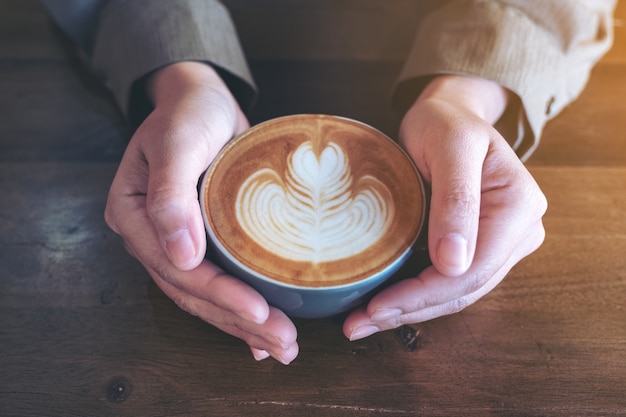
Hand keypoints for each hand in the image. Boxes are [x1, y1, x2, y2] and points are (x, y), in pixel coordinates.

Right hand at [104, 62, 297, 363]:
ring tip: (282, 347)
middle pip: (194, 292)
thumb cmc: (189, 113)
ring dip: (243, 325)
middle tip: (283, 343)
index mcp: (134, 216)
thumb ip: (171, 195)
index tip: (258, 310)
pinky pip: (219, 282)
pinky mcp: (204, 241)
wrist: (203, 100)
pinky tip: (259, 334)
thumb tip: (181, 255)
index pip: (176, 268)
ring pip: (207, 296)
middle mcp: (153, 238)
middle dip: (238, 321)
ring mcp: (177, 243)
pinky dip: (239, 310)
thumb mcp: (178, 142)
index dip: (217, 294)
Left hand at [344, 75, 546, 339]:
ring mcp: (502, 242)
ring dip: (411, 310)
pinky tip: (384, 303)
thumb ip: (456, 200)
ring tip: (364, 321)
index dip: (425, 294)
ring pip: (457, 293)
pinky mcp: (481, 246)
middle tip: (360, 323)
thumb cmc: (446, 122)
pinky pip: (450, 282)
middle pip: (465, 289)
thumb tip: (454, 265)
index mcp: (519, 207)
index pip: (473, 269)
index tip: (379, 306)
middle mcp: (519, 232)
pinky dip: (417, 295)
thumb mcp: (450, 146)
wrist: (449, 114)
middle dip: (411, 309)